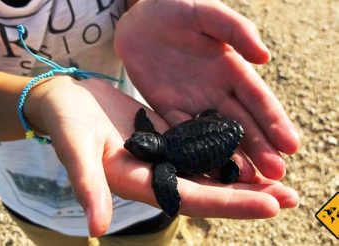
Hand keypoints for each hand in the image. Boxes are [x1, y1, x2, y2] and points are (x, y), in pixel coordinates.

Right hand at [25, 76, 297, 236]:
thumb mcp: (76, 151)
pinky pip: (199, 142)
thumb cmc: (66, 124)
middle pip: (208, 188)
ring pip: (208, 167)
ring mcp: (162, 153)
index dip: (229, 203)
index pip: (191, 198)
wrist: (65, 100)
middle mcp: (155, 173)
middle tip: (290, 197)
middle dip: (248, 194)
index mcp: (139, 182)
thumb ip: (88, 186)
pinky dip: (223, 146)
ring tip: (278, 174)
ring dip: (242, 172)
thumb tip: (95, 228)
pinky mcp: (164, 133)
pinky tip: (247, 144)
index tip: (269, 206)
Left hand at [115, 0, 299, 179]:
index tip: (290, 145)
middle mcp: (216, 92)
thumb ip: (236, 31)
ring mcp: (192, 103)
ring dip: (231, 156)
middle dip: (260, 147)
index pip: (258, 100)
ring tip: (247, 178)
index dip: (274, 122)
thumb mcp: (208, 14)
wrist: (139, 19)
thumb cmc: (176, 9)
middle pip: (241, 124)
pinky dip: (193, 150)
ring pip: (215, 135)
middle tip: (276, 172)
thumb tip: (264, 57)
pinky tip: (205, 167)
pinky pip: (180, 132)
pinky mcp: (166, 108)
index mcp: (232, 70)